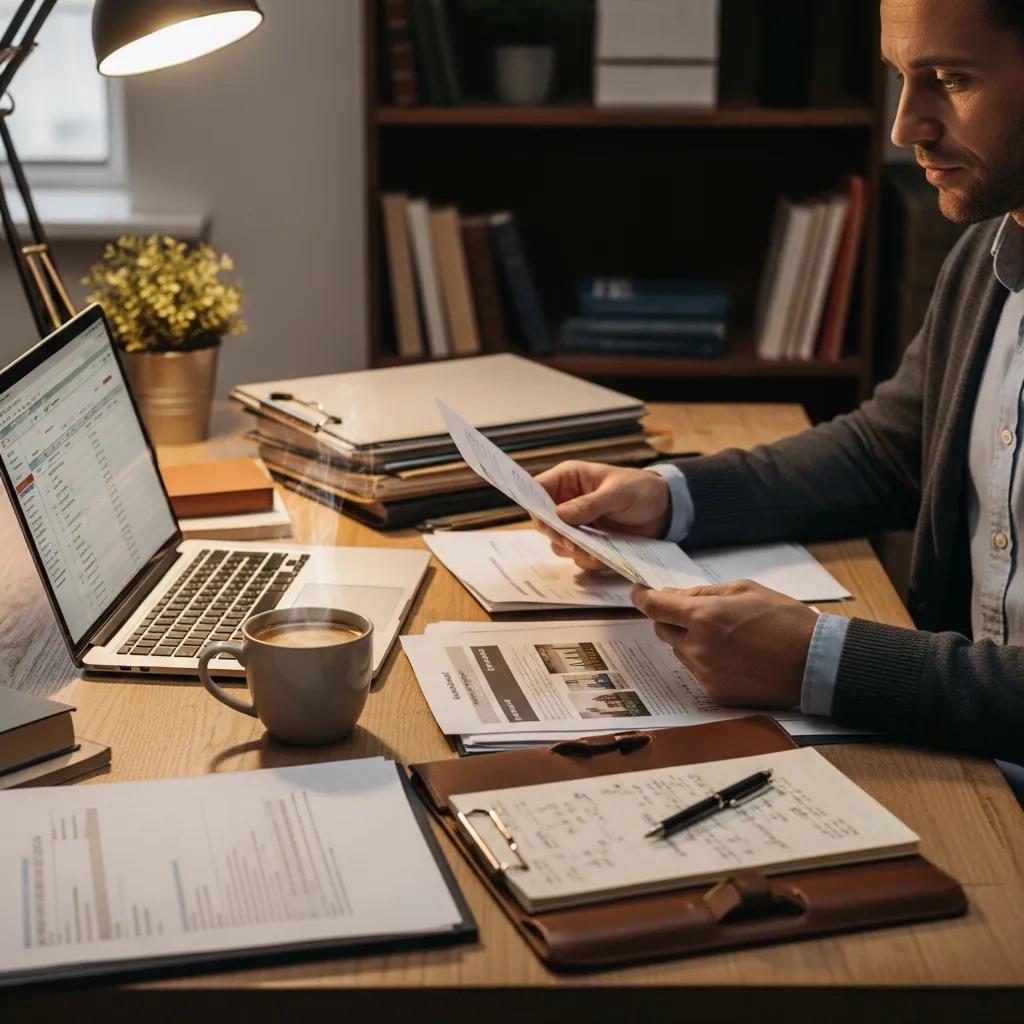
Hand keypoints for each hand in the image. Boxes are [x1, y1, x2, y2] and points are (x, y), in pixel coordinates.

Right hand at [533, 461, 670, 570]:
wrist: (664, 511)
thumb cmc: (641, 490)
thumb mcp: (617, 493)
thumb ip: (589, 504)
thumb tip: (560, 514)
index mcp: (569, 478)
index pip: (537, 489)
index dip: (535, 505)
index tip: (547, 523)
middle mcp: (567, 501)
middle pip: (543, 521)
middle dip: (558, 534)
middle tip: (575, 543)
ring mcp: (576, 523)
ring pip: (557, 542)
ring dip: (573, 549)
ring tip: (594, 550)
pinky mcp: (587, 542)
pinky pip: (576, 556)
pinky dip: (587, 559)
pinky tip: (603, 555)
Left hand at [630, 580, 818, 708]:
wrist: (815, 663)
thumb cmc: (785, 620)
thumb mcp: (745, 590)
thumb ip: (703, 593)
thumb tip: (673, 596)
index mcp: (704, 617)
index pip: (655, 607)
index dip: (642, 597)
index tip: (637, 592)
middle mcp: (698, 648)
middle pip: (663, 629)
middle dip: (672, 618)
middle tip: (696, 612)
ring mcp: (705, 673)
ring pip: (680, 650)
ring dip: (690, 640)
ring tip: (727, 635)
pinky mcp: (715, 692)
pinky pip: (697, 671)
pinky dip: (706, 660)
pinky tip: (734, 655)